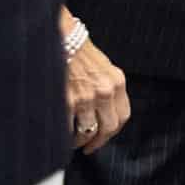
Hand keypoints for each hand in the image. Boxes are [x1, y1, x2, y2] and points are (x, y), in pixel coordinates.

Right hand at [63, 21, 129, 152]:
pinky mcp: (67, 100)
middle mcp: (105, 91)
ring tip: (72, 142)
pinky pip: (68, 127)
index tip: (104, 138)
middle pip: (108, 128)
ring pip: (88, 131)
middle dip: (98, 142)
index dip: (113, 132)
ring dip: (79, 141)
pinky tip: (61, 134)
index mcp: (117, 82)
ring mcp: (86, 97)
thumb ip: (106, 88)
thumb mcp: (103, 68)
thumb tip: (103, 112)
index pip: (123, 116)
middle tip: (89, 147)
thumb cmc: (78, 52)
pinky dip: (65, 135)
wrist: (61, 37)